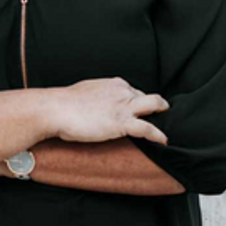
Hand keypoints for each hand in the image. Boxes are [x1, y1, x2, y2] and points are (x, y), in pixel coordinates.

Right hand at [49, 77, 169, 144]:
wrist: (57, 109)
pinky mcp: (122, 122)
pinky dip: (158, 135)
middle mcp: (122, 91)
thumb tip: (96, 104)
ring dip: (162, 111)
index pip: (133, 91)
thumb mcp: (86, 92)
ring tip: (168, 123)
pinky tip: (164, 141)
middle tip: (159, 115)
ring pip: (154, 105)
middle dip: (153, 105)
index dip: (138, 100)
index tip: (139, 109)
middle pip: (145, 97)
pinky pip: (147, 128)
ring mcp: (124, 106)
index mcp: (113, 84)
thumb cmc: (65, 103)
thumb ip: (97, 96)